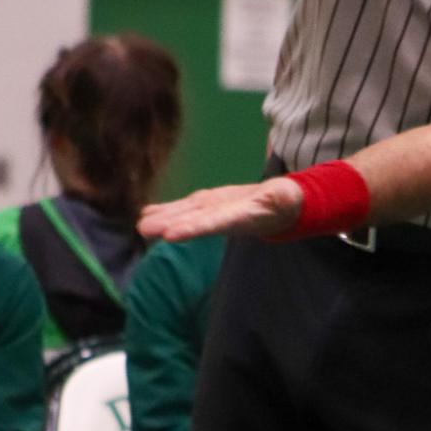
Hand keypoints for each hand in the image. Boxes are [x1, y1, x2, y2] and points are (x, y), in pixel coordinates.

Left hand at [138, 177, 302, 244]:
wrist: (284, 207)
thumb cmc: (289, 203)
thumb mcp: (288, 199)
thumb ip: (283, 198)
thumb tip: (283, 196)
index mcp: (240, 218)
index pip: (213, 224)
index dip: (192, 228)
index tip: (170, 235)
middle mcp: (223, 218)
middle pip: (194, 222)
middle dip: (170, 226)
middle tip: (144, 230)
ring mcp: (215, 212)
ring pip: (186, 215)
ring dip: (163, 219)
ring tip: (141, 224)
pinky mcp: (210, 204)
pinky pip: (186, 207)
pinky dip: (167, 210)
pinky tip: (148, 213)